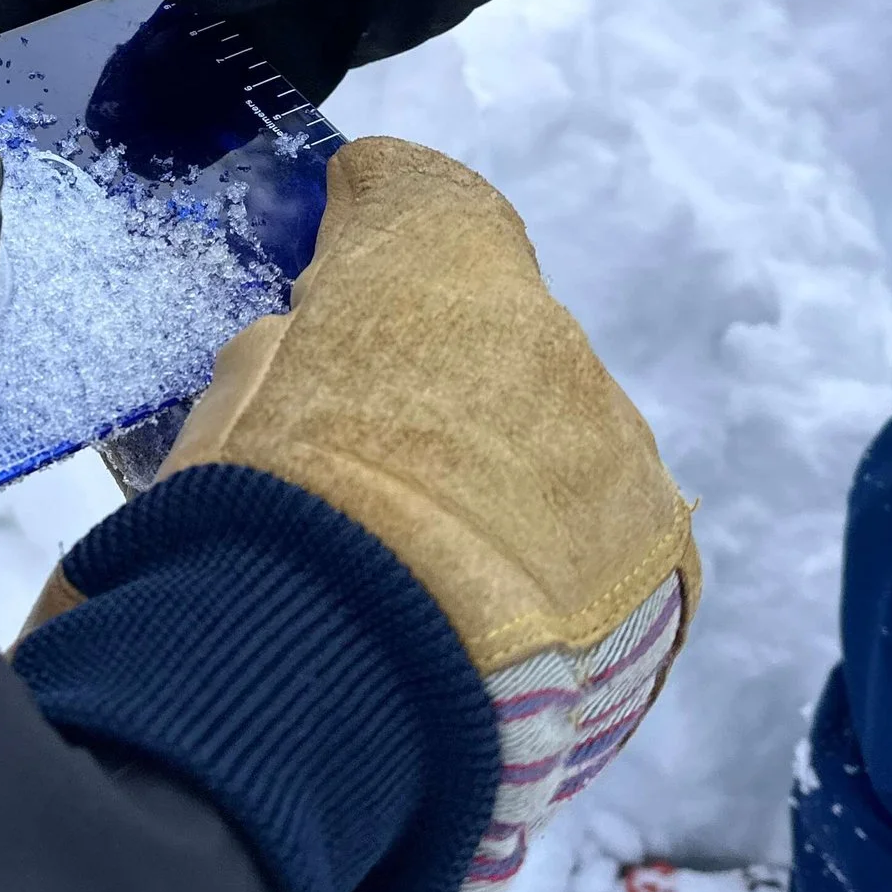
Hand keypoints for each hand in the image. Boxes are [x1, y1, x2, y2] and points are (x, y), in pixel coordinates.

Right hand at [21, 137, 697, 891]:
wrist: (346, 693)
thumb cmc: (254, 526)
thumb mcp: (226, 410)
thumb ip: (292, 355)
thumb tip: (319, 351)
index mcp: (435, 272)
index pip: (427, 198)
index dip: (381, 217)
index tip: (345, 242)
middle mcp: (554, 340)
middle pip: (500, 337)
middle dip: (443, 377)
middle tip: (367, 451)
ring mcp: (623, 454)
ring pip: (563, 439)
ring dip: (504, 475)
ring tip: (428, 566)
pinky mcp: (664, 568)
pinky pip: (604, 536)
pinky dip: (552, 563)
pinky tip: (484, 626)